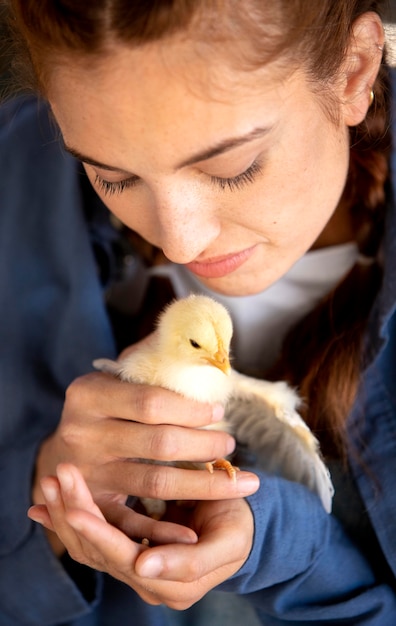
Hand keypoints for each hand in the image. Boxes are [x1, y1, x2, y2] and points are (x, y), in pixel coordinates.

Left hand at [29, 464, 254, 608]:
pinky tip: (45, 503)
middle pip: (97, 553)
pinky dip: (67, 519)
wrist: (241, 526)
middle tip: (55, 478)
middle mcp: (145, 581)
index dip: (98, 533)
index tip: (75, 508)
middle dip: (73, 515)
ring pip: (87, 546)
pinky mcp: (126, 548)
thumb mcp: (226, 543)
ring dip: (65, 513)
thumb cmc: (236, 528)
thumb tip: (144, 566)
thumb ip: (189, 561)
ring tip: (48, 483)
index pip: (123, 560)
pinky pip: (90, 539)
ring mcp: (133, 566)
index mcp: (171, 585)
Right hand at [32, 343, 258, 552]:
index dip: (191, 408)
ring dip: (204, 482)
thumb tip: (197, 335)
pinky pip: (133, 518)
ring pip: (156, 481)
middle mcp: (81, 433)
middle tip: (231, 443)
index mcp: (87, 394)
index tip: (220, 409)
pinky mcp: (92, 503)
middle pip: (159, 442)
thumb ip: (148, 359)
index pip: (150, 402)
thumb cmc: (103, 407)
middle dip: (205, 444)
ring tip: (237, 477)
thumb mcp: (114, 379)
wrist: (62, 451)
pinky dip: (165, 527)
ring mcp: (85, 472)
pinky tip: (196, 530)